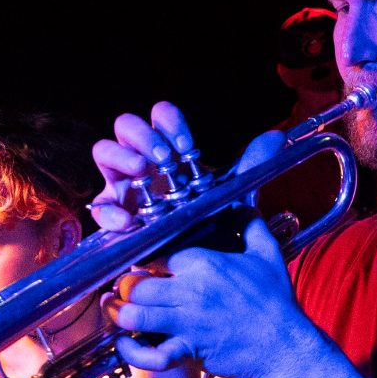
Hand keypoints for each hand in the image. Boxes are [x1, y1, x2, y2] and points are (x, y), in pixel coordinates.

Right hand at [89, 104, 286, 233]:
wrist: (196, 261)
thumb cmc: (206, 219)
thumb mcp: (230, 192)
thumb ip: (250, 165)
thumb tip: (277, 138)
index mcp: (167, 148)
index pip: (160, 117)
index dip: (169, 122)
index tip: (187, 147)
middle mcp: (140, 161)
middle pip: (126, 125)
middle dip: (142, 135)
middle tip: (164, 159)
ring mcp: (122, 184)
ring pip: (105, 151)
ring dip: (121, 156)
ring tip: (142, 172)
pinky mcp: (112, 214)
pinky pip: (100, 205)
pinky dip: (109, 211)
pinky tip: (127, 221)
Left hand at [113, 216, 321, 377]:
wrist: (286, 347)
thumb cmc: (277, 303)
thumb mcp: (269, 254)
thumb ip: (251, 224)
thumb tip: (241, 206)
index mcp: (205, 263)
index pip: (155, 254)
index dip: (143, 258)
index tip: (142, 263)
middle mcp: (192, 291)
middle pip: (135, 284)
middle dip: (124, 285)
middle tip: (125, 287)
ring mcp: (188, 323)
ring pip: (134, 315)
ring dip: (118, 312)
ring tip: (114, 308)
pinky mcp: (189, 351)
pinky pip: (151, 355)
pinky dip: (132, 351)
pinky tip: (124, 343)